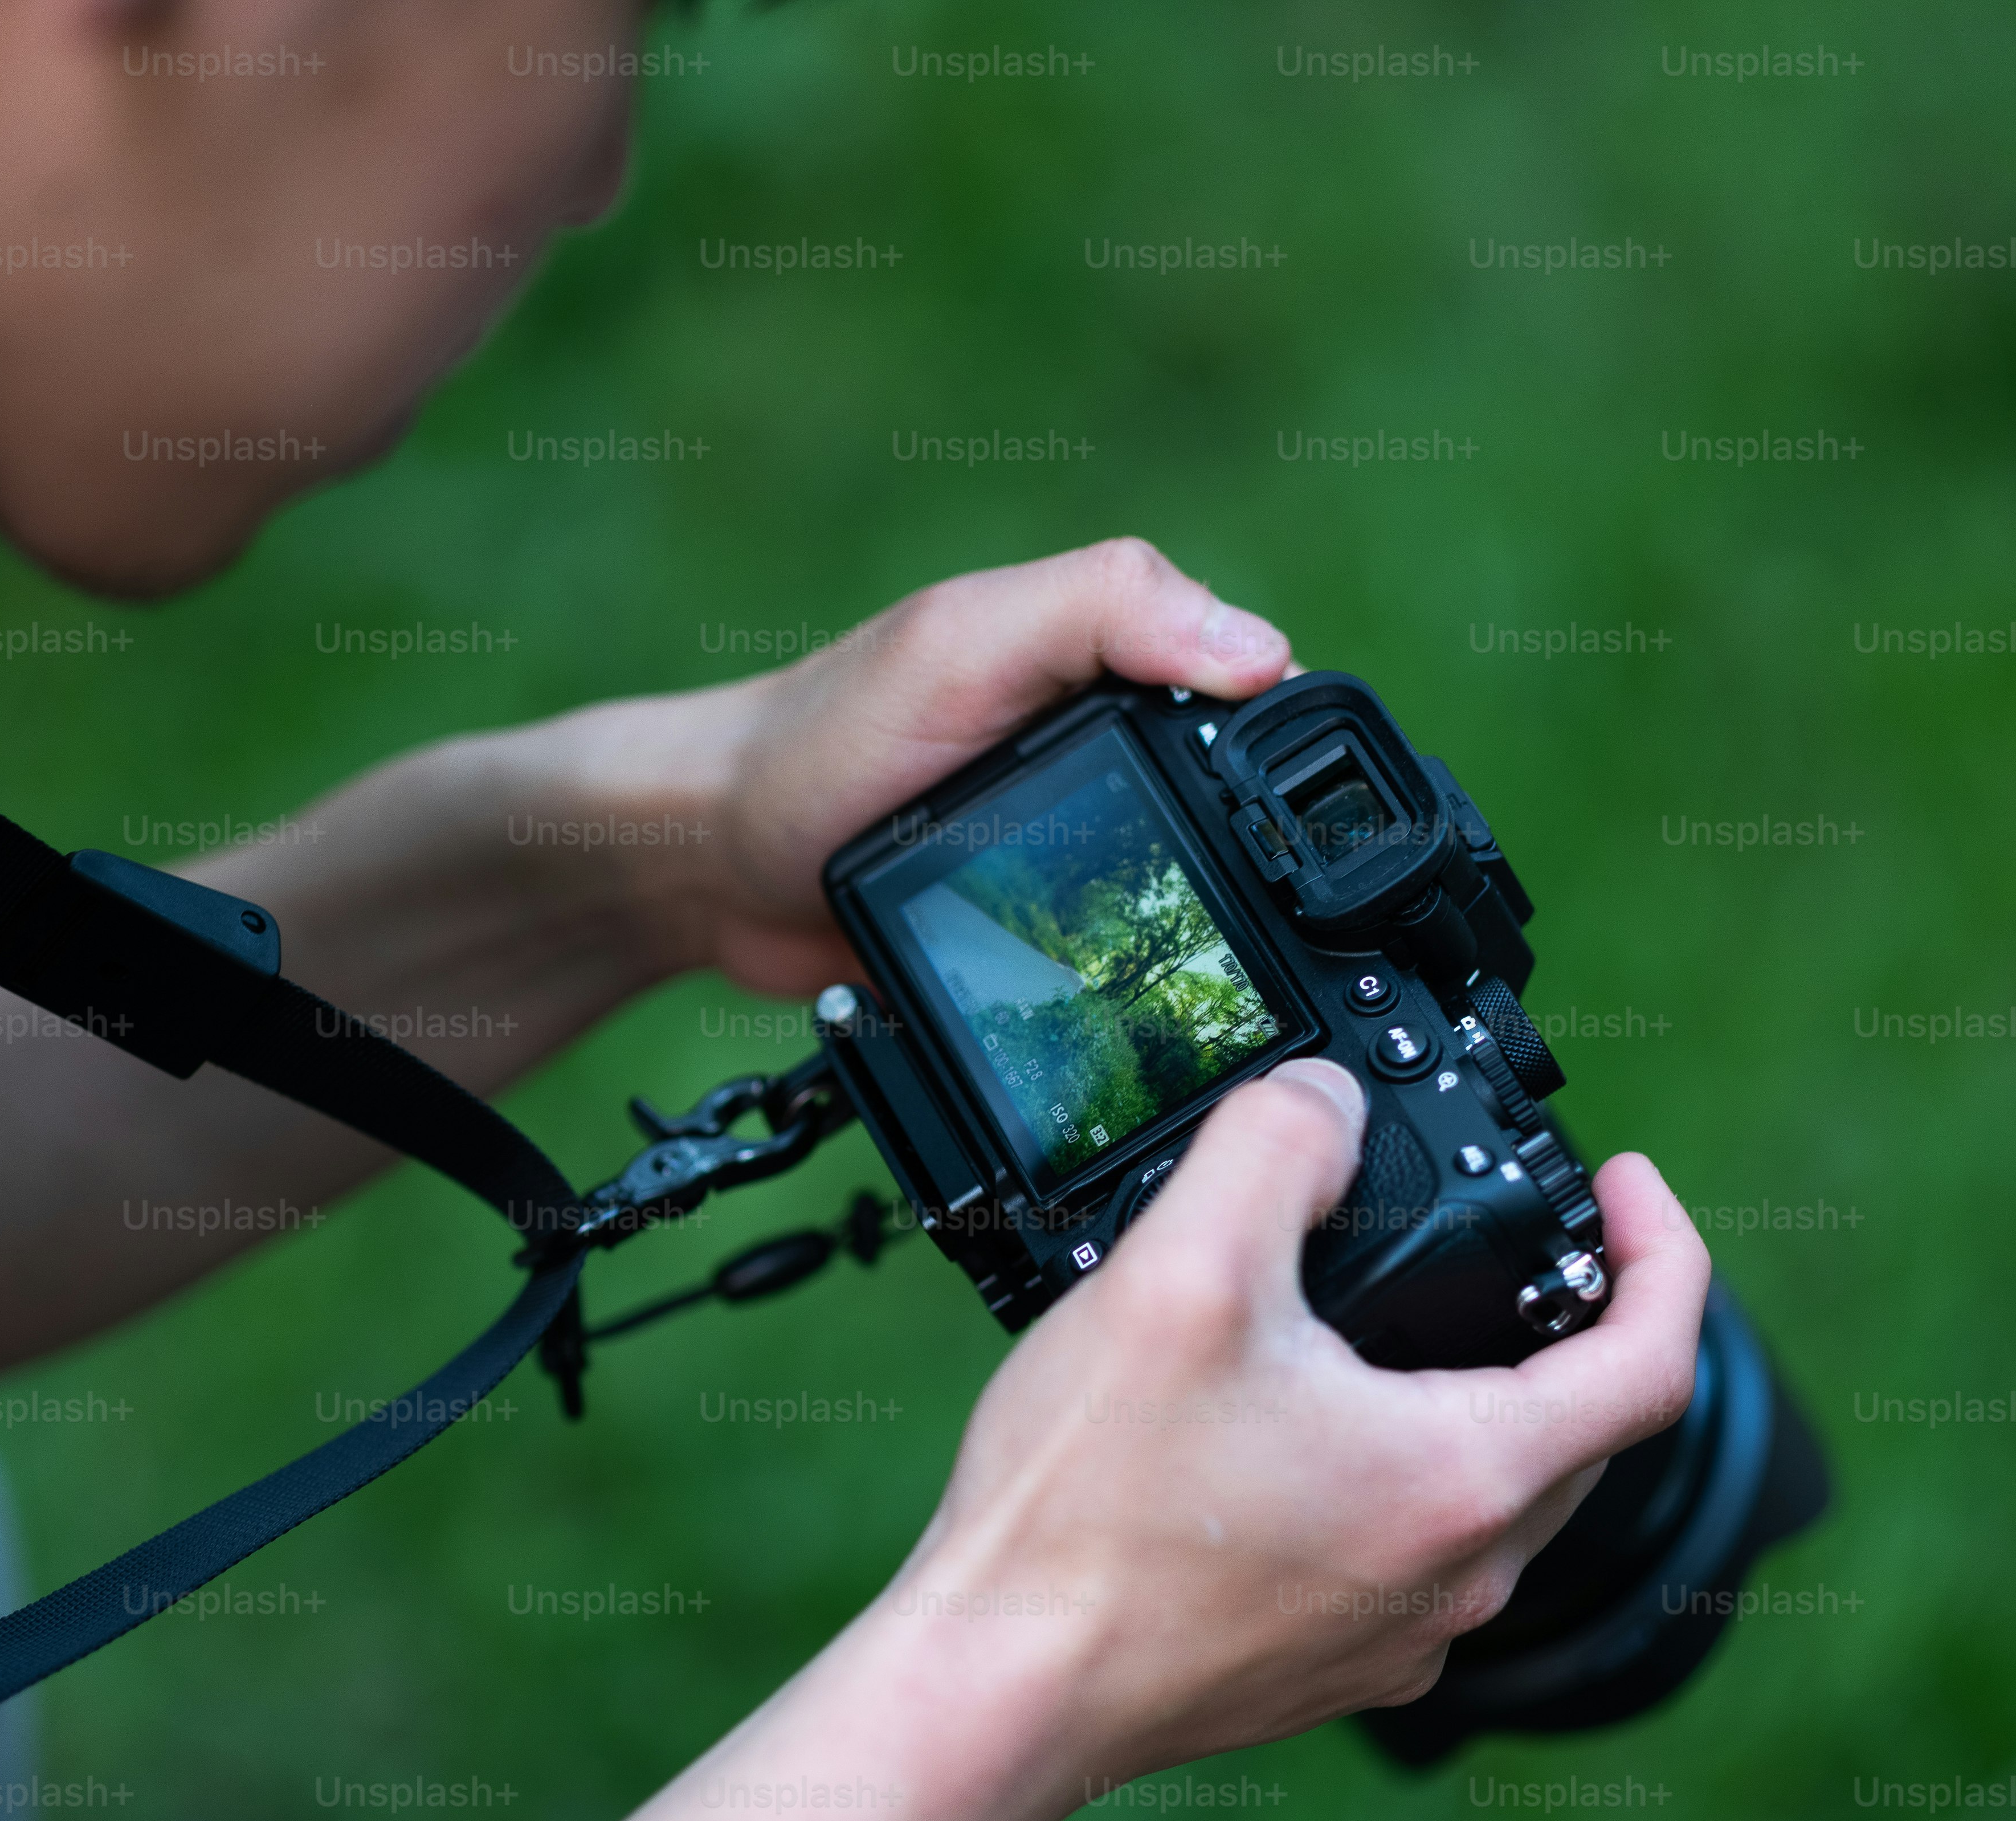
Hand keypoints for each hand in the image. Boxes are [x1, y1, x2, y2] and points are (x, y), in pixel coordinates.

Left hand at [695, 537, 1297, 992]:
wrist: (712, 865)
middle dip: (1254, 869)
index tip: (1303, 816)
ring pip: (1189, 907)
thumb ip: (1108, 610)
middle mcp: (1104, 762)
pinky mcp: (1039, 943)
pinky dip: (1135, 994)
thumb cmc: (823, 739)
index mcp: (1108, 672)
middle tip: (1262, 929)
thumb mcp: (968, 644)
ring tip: (1218, 989)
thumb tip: (1264, 651)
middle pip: (1235, 819)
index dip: (1288, 751)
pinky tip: (1143, 1015)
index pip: (1249, 701)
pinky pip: (1121, 974)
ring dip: (1199, 944)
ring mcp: (1074, 858)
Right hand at [877, 1060, 1711, 1820]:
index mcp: (1465, 1478)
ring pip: (1495, 1497)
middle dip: (1574, 1320)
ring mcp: (1398, 1639)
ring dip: (1481, 1400)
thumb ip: (1276, 1146)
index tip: (1627, 1181)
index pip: (1653, 1359)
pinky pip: (1411, 1555)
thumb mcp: (1180, 1270)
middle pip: (1583, 1431)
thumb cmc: (1087, 1513)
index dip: (1667, 1249)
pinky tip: (1306, 1435)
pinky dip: (1398, 1475)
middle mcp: (1458, 1578)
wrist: (997, 1693)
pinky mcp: (1328, 1669)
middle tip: (1523, 1235)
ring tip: (1408, 1322)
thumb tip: (1324, 1103)